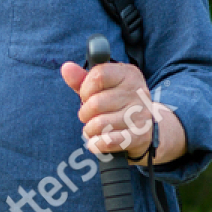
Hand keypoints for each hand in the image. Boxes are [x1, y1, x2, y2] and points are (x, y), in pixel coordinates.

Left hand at [59, 60, 185, 164]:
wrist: (144, 129)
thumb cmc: (116, 104)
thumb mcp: (101, 88)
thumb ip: (82, 79)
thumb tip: (66, 68)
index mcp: (129, 75)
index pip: (98, 75)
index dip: (85, 89)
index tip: (86, 96)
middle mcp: (138, 92)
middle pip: (95, 103)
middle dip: (85, 113)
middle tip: (90, 116)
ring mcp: (141, 115)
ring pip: (99, 124)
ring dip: (90, 130)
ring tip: (94, 129)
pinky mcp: (139, 136)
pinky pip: (109, 141)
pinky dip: (96, 144)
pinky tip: (97, 142)